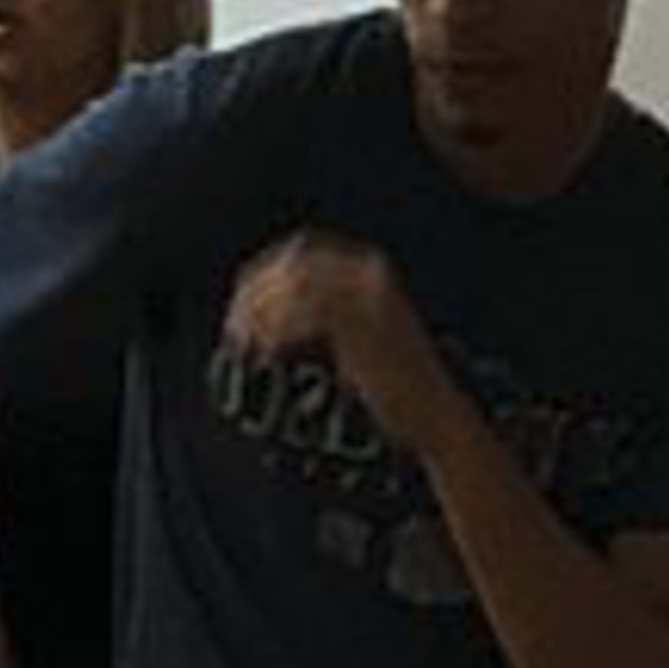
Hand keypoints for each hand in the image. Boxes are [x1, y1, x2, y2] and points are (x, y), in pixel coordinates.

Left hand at [225, 231, 440, 441]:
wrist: (434, 415)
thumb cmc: (392, 384)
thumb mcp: (357, 334)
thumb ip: (320, 312)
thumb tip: (262, 309)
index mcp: (368, 267)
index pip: (298, 252)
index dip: (261, 274)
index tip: (238, 306)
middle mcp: (369, 272)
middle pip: (293, 264)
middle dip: (255, 293)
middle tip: (234, 328)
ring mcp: (369, 294)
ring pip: (296, 286)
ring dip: (262, 311)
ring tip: (246, 343)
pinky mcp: (364, 322)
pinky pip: (306, 314)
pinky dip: (279, 331)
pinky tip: (267, 354)